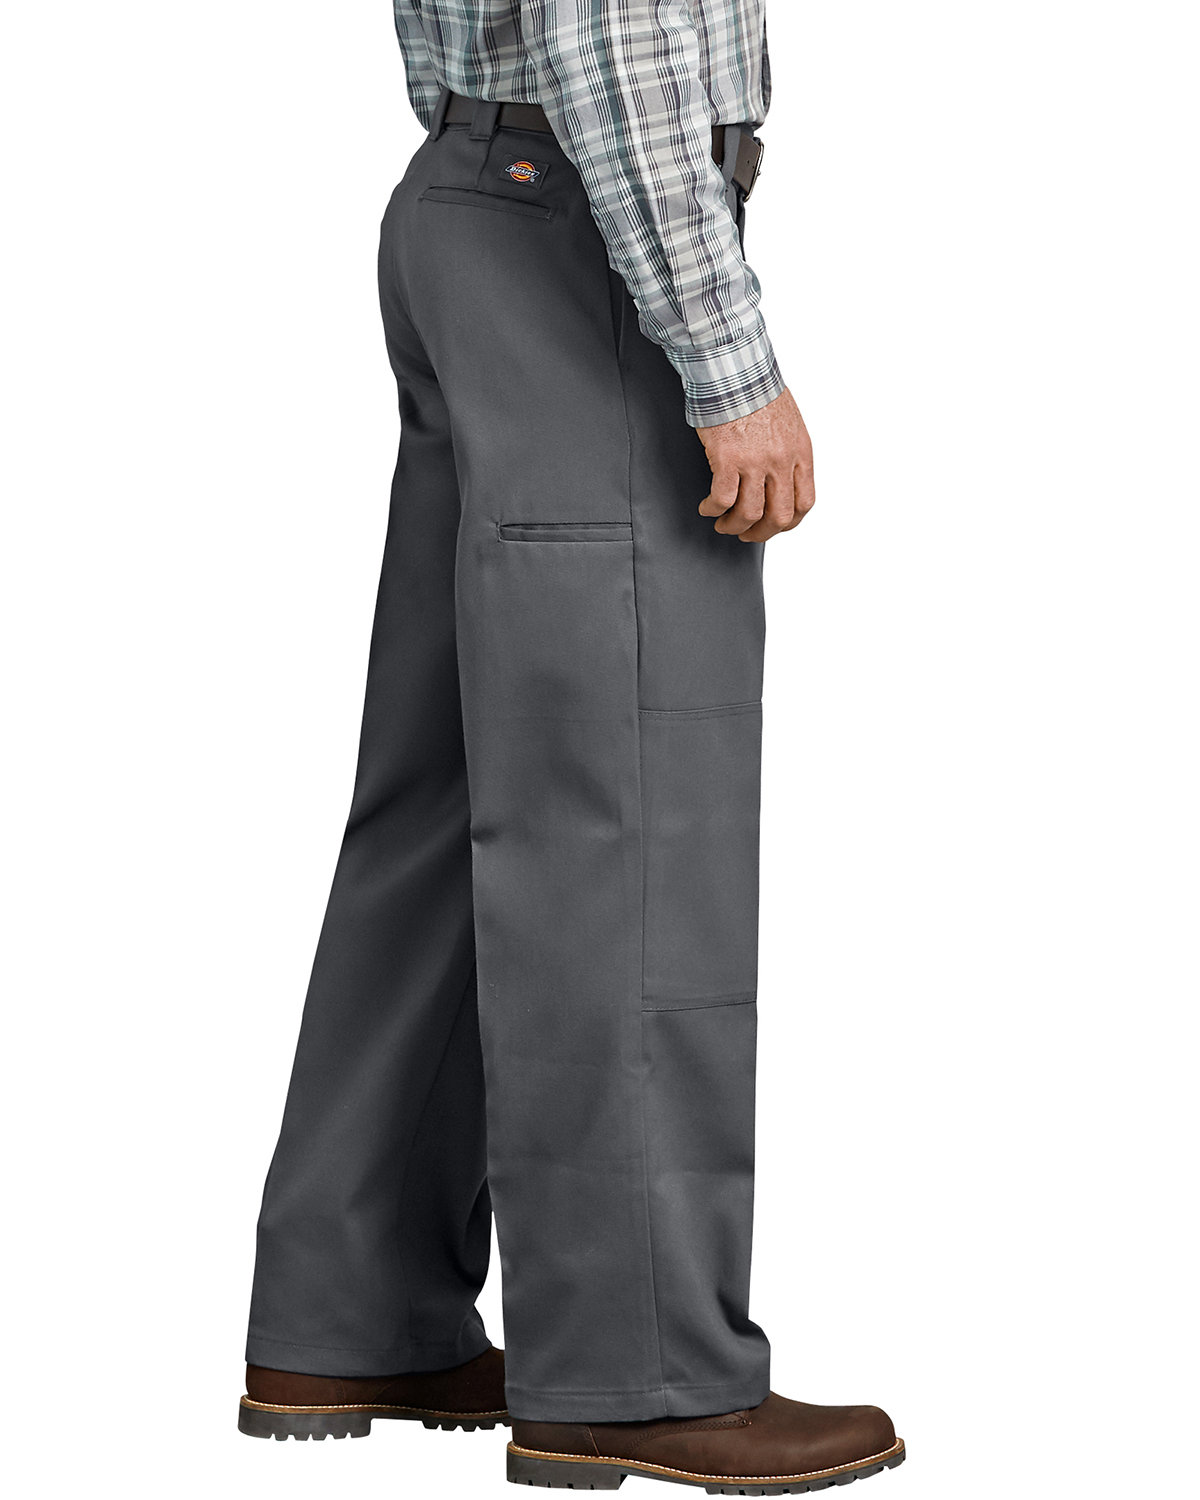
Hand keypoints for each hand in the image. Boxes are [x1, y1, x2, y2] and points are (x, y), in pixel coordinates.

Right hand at [697, 388, 814, 541]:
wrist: (734, 370)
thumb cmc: (755, 390)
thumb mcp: (788, 423)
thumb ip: (788, 452)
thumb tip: (779, 478)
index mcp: (800, 452)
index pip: (803, 503)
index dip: (788, 522)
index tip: (774, 525)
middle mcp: (781, 460)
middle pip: (778, 516)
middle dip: (761, 533)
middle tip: (746, 533)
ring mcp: (755, 461)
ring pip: (749, 514)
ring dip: (734, 526)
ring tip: (723, 523)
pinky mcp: (728, 458)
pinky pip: (722, 499)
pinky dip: (713, 509)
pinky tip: (707, 507)